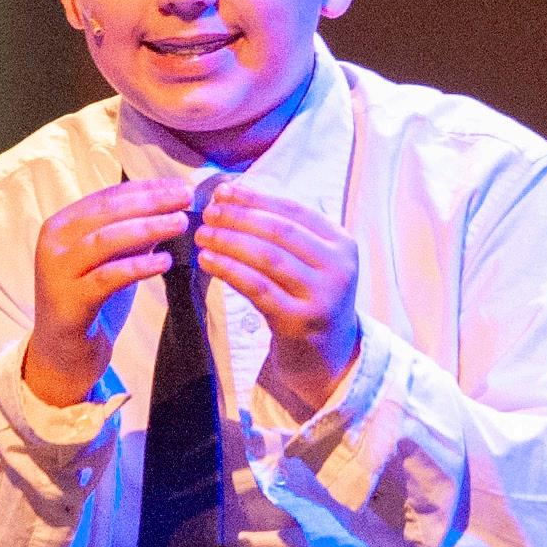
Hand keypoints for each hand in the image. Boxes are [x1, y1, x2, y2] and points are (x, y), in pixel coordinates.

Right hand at [26, 176, 193, 405]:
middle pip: (108, 212)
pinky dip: (137, 267)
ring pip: (106, 240)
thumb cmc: (90, 303)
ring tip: (181, 223)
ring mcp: (57, 273)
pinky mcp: (68, 302)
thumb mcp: (112, 260)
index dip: (146, 188)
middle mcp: (53, 243)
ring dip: (148, 228)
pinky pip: (107, 277)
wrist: (62, 354)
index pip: (108, 196)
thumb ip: (132, 235)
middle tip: (186, 197)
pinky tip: (165, 262)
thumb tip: (170, 206)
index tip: (179, 185)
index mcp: (62, 225)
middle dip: (151, 202)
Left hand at [194, 180, 362, 416]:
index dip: (255, 198)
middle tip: (208, 213)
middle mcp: (338, 268)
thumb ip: (283, 229)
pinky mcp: (299, 322)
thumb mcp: (311, 260)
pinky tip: (208, 261)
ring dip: (229, 242)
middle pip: (279, 232)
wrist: (326, 356)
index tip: (223, 191)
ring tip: (203, 235)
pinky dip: (229, 270)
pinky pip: (257, 288)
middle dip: (239, 218)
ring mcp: (321, 297)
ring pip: (267, 258)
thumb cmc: (308, 298)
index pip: (294, 210)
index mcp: (342, 243)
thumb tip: (232, 193)